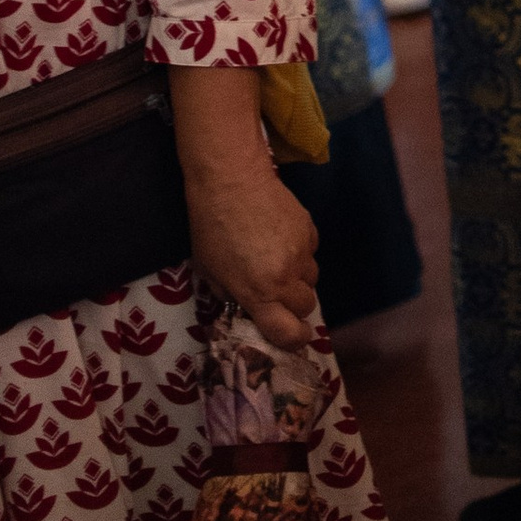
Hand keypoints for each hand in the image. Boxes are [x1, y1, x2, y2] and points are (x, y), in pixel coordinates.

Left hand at [179, 156, 320, 347]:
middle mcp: (285, 277)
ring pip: (312, 280)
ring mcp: (301, 252)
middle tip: (276, 293)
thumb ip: (229, 294)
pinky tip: (281, 239)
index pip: (289, 332)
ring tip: (277, 262)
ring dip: (298, 279)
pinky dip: (301, 253)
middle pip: (306, 307)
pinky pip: (312, 253)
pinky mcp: (310, 230)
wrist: (231, 180)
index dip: (295, 340)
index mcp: (258, 292)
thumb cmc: (210, 227)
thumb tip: (245, 305)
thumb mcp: (208, 270)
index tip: (294, 337)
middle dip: (294, 306)